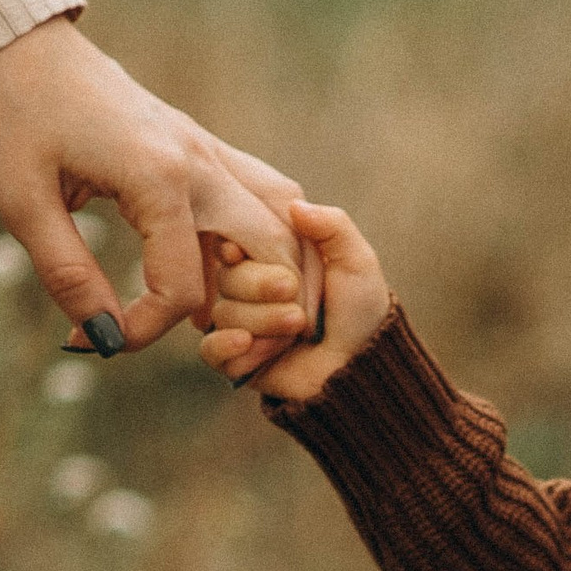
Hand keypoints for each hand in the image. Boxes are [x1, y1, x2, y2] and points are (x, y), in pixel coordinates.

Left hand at [0, 17, 301, 349]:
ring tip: (234, 315)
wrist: (15, 39)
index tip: (101, 339)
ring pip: (285, 219)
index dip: (146, 331)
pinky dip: (260, 244)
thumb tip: (103, 340)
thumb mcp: (22, 202)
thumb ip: (68, 275)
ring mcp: (207, 150)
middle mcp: (199, 162)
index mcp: (159, 177)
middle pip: (274, 252)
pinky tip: (222, 282)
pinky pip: (260, 198)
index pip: (184, 287)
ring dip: (276, 273)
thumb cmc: (11, 113)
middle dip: (259, 314)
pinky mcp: (199, 147)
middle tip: (215, 350)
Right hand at [198, 199, 393, 402]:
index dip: (233, 248)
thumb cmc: (360, 311)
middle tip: (293, 294)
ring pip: (222, 313)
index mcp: (269, 259)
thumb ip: (332, 226)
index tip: (240, 252)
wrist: (361, 366)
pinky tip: (248, 344)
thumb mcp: (356, 262)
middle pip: (224, 278)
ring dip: (261, 320)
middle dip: (259, 286)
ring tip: (296, 327)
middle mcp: (249, 289)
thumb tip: (295, 204)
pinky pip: (210, 350)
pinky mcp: (236, 359)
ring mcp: (240, 324)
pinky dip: (226, 346)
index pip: (231, 243)